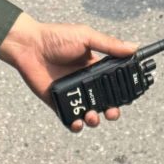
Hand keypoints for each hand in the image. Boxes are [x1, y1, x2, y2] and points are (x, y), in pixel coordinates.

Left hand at [0, 11, 137, 130]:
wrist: (29, 46)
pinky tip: (78, 123)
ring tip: (92, 116)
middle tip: (111, 112)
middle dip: (111, 111)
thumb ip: (109, 45)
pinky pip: (70, 119)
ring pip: (89, 114)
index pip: (113, 84)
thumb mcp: (86, 37)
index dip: (122, 93)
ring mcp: (72, 95)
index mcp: (95, 68)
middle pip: (105, 103)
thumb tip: (134, 47)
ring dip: (95, 120)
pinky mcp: (58, 104)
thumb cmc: (56, 37)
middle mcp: (85, 83)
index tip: (128, 98)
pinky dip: (75, 125)